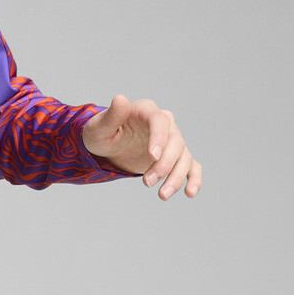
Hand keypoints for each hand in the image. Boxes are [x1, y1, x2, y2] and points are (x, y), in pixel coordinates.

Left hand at [81, 93, 202, 199]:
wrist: (107, 147)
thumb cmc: (101, 133)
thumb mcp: (99, 127)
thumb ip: (111, 115)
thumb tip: (120, 99)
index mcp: (147, 111)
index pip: (160, 121)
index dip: (159, 138)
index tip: (153, 157)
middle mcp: (165, 124)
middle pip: (176, 142)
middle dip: (164, 164)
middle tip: (147, 182)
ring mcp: (171, 141)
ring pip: (184, 157)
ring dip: (176, 177)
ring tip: (162, 195)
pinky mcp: (174, 158)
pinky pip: (191, 167)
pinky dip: (194, 179)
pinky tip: (190, 193)